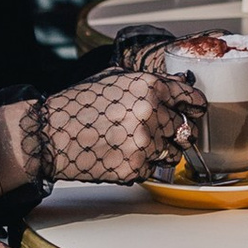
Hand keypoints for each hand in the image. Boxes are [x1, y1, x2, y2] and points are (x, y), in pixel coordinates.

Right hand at [39, 70, 200, 186]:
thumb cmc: (79, 104)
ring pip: (175, 153)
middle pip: (186, 129)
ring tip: (140, 145)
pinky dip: (145, 165)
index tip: (196, 111)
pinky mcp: (135, 167)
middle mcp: (152, 113)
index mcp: (150, 87)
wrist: (50, 134)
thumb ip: (149, 81)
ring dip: (164, 151)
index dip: (196, 106)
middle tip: (160, 132)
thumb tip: (178, 83)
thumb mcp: (113, 78)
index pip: (192, 98)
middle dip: (176, 131)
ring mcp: (145, 143)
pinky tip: (124, 155)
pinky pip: (155, 169)